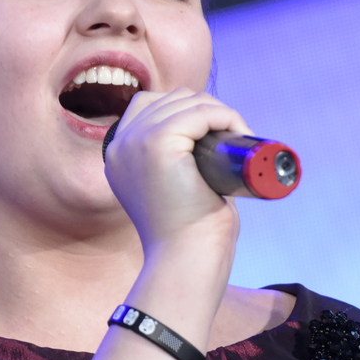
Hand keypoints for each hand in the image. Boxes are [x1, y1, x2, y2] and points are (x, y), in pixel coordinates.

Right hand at [102, 88, 249, 257]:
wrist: (187, 260)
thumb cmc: (189, 233)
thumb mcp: (174, 189)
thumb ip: (177, 162)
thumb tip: (212, 136)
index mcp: (118, 156)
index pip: (149, 105)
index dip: (187, 111)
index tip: (216, 134)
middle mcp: (119, 146)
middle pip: (170, 99)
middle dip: (209, 111)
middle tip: (235, 138)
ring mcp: (135, 142)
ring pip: (188, 102)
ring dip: (221, 113)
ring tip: (240, 138)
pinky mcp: (157, 143)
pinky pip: (199, 112)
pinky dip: (226, 116)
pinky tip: (239, 134)